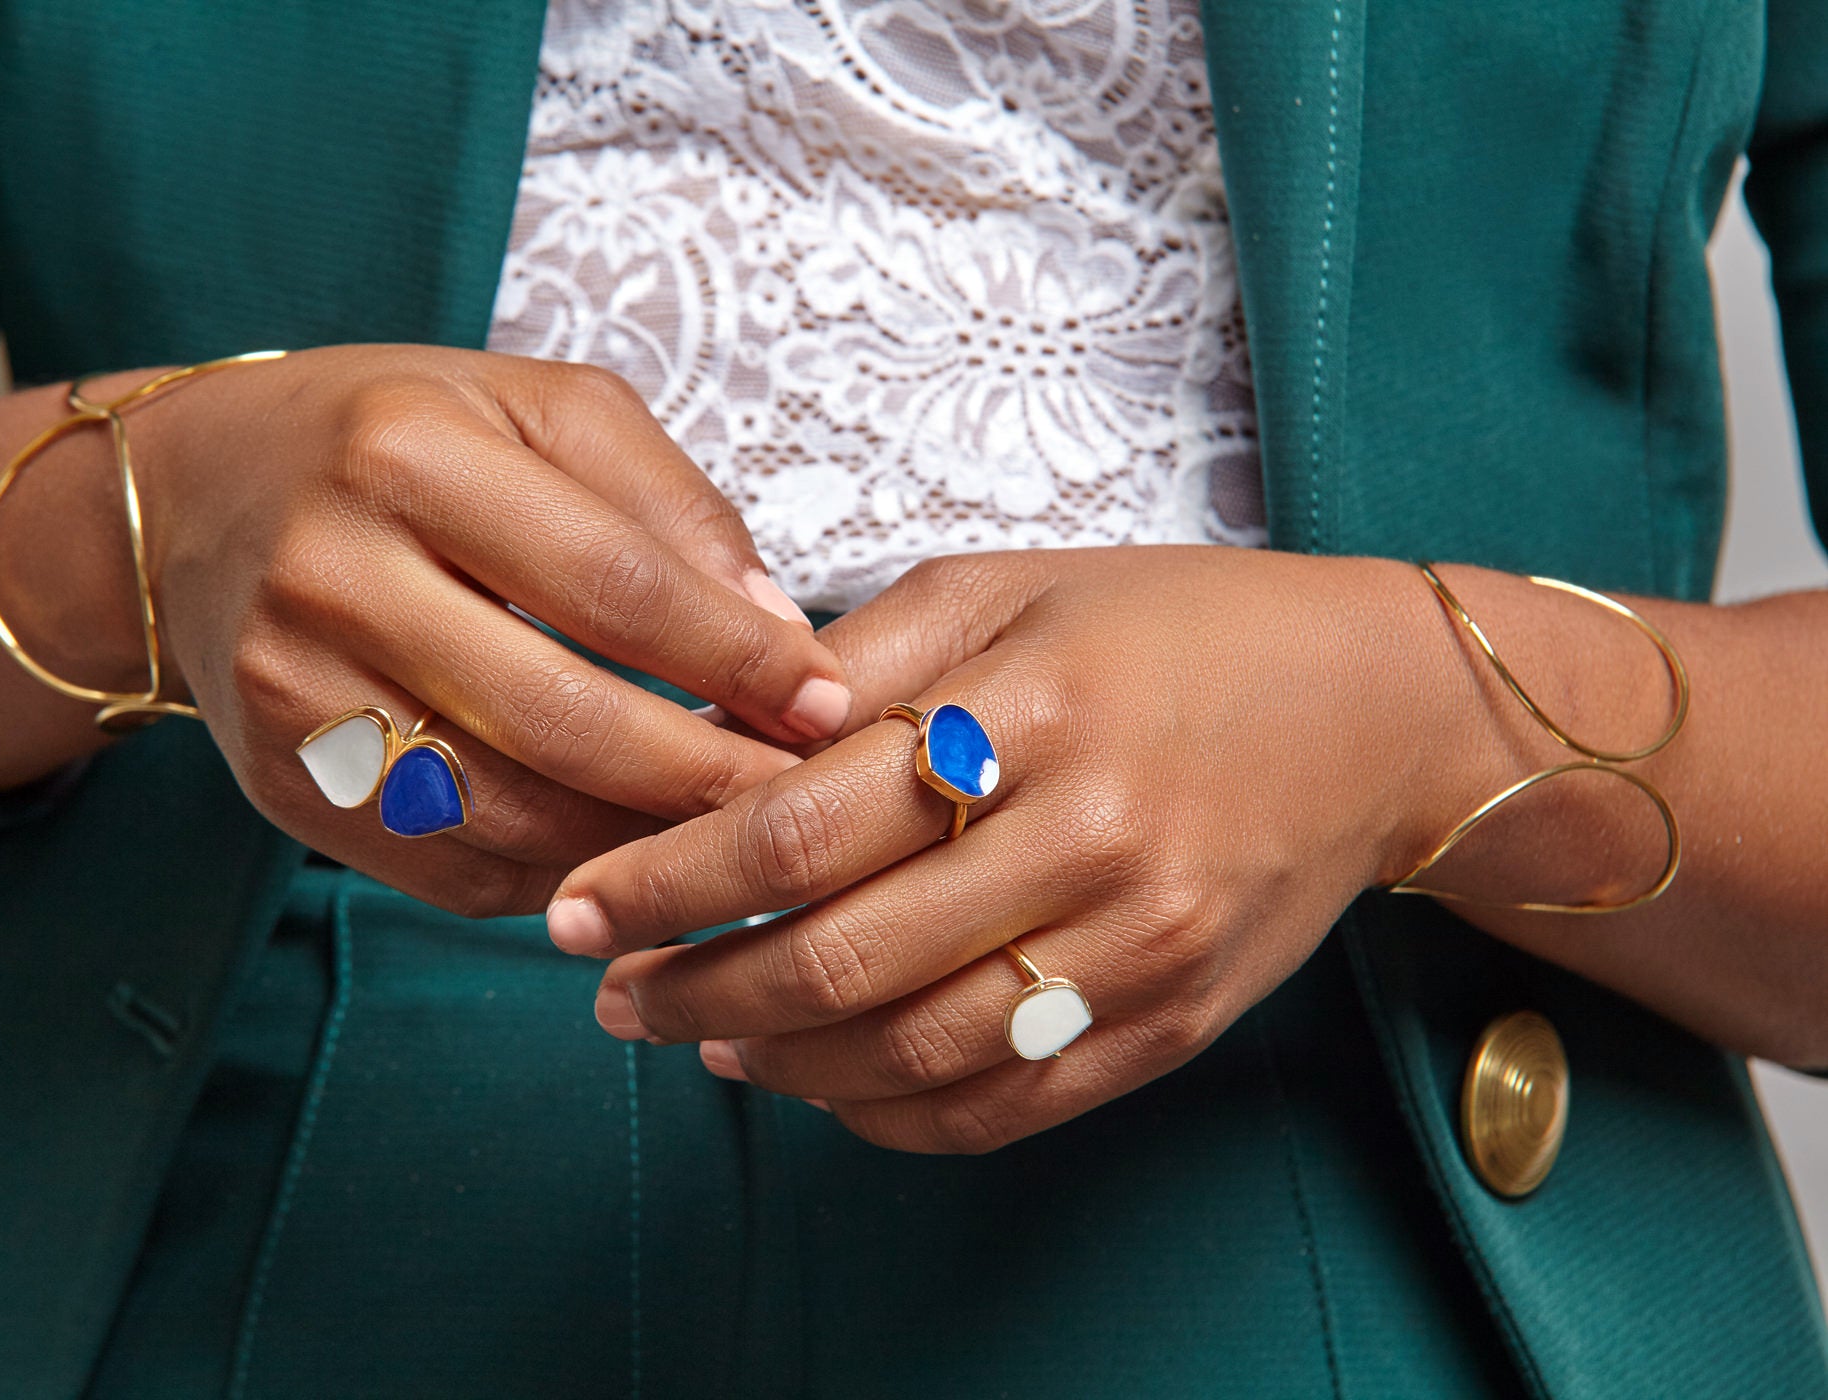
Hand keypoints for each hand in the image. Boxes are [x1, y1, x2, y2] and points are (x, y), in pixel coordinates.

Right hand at [0, 346, 851, 912]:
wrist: (192, 505)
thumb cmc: (395, 440)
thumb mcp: (534, 408)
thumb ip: (666, 505)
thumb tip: (777, 632)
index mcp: (407, 456)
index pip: (612, 581)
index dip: (736, 657)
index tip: (828, 701)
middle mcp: (330, 577)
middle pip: (562, 719)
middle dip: (706, 777)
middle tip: (802, 800)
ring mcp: (290, 697)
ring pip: (507, 815)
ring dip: (640, 843)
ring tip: (729, 834)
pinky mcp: (280, 787)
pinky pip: (448, 866)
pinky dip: (557, 872)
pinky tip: (623, 850)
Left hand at [545, 547, 1545, 1151]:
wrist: (1378, 711)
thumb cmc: (1174, 627)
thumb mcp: (1011, 583)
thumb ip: (863, 656)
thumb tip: (711, 729)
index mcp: (1034, 709)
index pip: (801, 824)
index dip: (667, 878)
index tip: (579, 905)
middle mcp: (1090, 840)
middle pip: (843, 956)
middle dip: (696, 985)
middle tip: (610, 990)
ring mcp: (1141, 949)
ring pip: (914, 1052)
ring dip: (780, 1060)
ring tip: (703, 1035)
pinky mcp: (1174, 1025)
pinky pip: (1006, 1107)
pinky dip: (892, 1114)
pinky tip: (823, 1082)